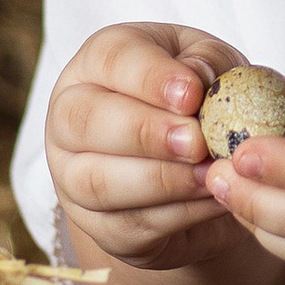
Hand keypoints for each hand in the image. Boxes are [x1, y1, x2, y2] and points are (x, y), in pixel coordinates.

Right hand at [45, 22, 256, 274]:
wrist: (200, 166)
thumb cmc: (200, 98)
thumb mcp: (213, 66)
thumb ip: (208, 63)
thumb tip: (197, 76)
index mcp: (98, 61)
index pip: (110, 59)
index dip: (149, 77)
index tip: (191, 95)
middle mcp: (71, 115)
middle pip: (84, 121)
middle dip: (144, 132)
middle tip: (196, 141)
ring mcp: (72, 174)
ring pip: (97, 181)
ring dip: (160, 181)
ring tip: (210, 174)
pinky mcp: (97, 225)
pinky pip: (126, 226)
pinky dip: (176, 215)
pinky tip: (211, 200)